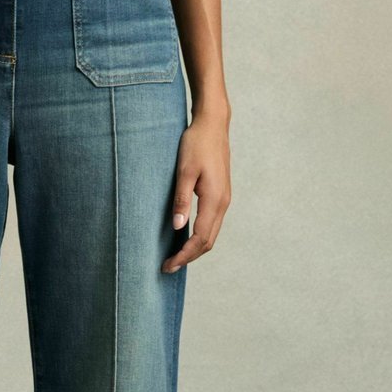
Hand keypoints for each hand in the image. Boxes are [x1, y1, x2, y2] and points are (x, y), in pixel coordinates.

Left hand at [162, 108, 230, 273]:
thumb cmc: (196, 144)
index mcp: (214, 200)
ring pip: (211, 235)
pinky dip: (199, 237)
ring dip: (194, 249)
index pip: (200, 238)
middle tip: (167, 267)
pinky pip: (212, 224)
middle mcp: (223, 203)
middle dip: (188, 257)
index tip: (168, 265)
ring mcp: (224, 199)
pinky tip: (185, 238)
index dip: (184, 255)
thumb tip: (178, 227)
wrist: (213, 124)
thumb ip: (181, 200)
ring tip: (175, 257)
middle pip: (208, 242)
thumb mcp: (184, 171)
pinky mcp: (221, 195)